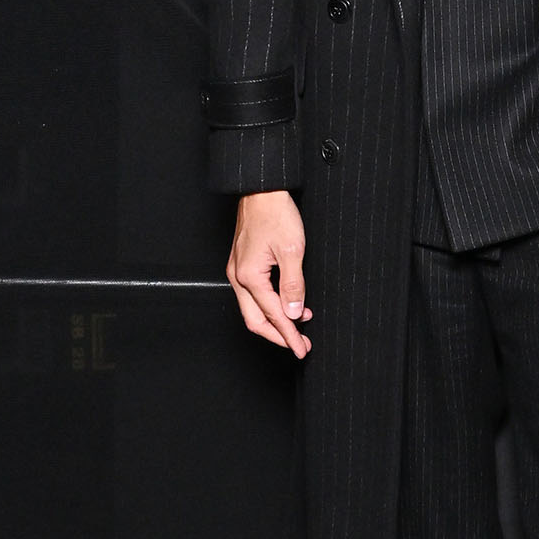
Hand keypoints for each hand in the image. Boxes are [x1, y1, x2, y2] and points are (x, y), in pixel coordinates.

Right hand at [227, 189, 311, 356]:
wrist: (262, 190)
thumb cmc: (275, 213)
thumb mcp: (292, 250)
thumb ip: (293, 285)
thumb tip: (294, 313)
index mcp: (249, 276)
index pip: (273, 315)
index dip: (289, 335)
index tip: (301, 348)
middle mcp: (237, 276)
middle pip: (255, 320)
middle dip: (278, 335)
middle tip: (299, 344)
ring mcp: (237, 270)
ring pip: (252, 309)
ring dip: (274, 321)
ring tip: (298, 326)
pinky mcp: (241, 264)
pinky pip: (252, 295)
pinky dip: (269, 305)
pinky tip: (287, 304)